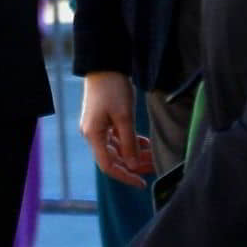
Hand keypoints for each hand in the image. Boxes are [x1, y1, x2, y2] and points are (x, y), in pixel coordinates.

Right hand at [81, 71, 153, 187]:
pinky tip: (145, 143)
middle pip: (113, 158)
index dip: (125, 176)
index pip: (108, 166)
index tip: (141, 182)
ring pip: (117, 149)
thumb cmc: (113, 89)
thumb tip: (131, 166)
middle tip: (153, 167)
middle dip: (133, 165)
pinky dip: (131, 142)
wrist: (105, 64)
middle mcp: (93, 134)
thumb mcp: (124, 117)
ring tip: (153, 155)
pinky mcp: (104, 121)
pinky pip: (118, 138)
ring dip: (134, 153)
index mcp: (93, 135)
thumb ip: (129, 142)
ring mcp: (98, 128)